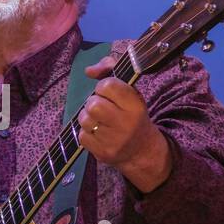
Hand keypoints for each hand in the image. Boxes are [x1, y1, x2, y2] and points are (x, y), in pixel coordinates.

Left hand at [77, 56, 172, 192]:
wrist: (141, 150)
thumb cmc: (131, 115)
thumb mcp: (129, 91)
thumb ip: (110, 71)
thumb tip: (88, 71)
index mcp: (135, 105)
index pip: (107, 85)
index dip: (103, 87)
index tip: (108, 93)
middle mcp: (126, 123)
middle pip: (93, 104)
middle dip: (93, 103)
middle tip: (101, 107)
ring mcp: (114, 141)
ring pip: (85, 120)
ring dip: (88, 118)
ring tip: (99, 120)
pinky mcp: (103, 153)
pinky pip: (82, 136)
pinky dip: (86, 133)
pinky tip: (98, 134)